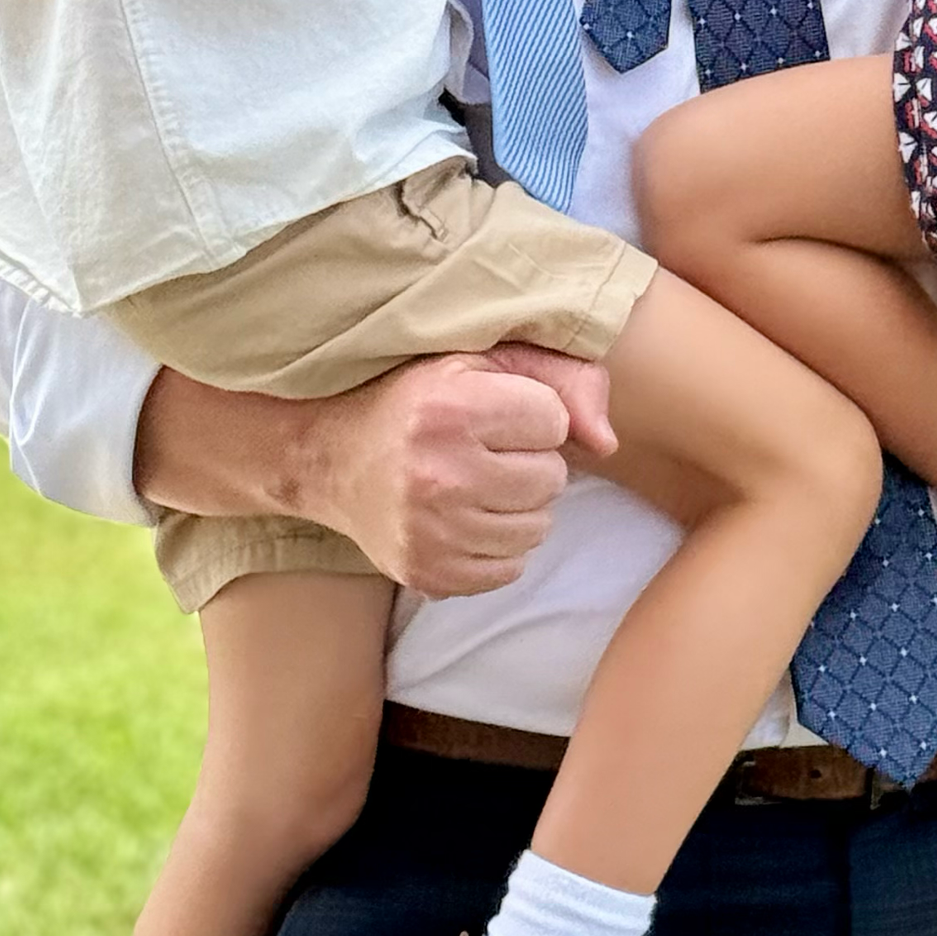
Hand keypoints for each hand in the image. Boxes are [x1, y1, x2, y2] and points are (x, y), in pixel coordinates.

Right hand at [134, 346, 614, 598]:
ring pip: (537, 528)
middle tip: (484, 450)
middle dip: (530, 461)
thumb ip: (559, 378)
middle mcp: (438, 473)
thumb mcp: (478, 361)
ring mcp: (431, 532)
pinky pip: (509, 569)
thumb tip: (608, 443)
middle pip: (551, 479)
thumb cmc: (416, 399)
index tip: (497, 412)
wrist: (329, 460)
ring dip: (518, 505)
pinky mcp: (429, 574)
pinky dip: (498, 544)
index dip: (534, 414)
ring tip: (476, 482)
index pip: (554, 421)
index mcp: (450, 408)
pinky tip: (464, 516)